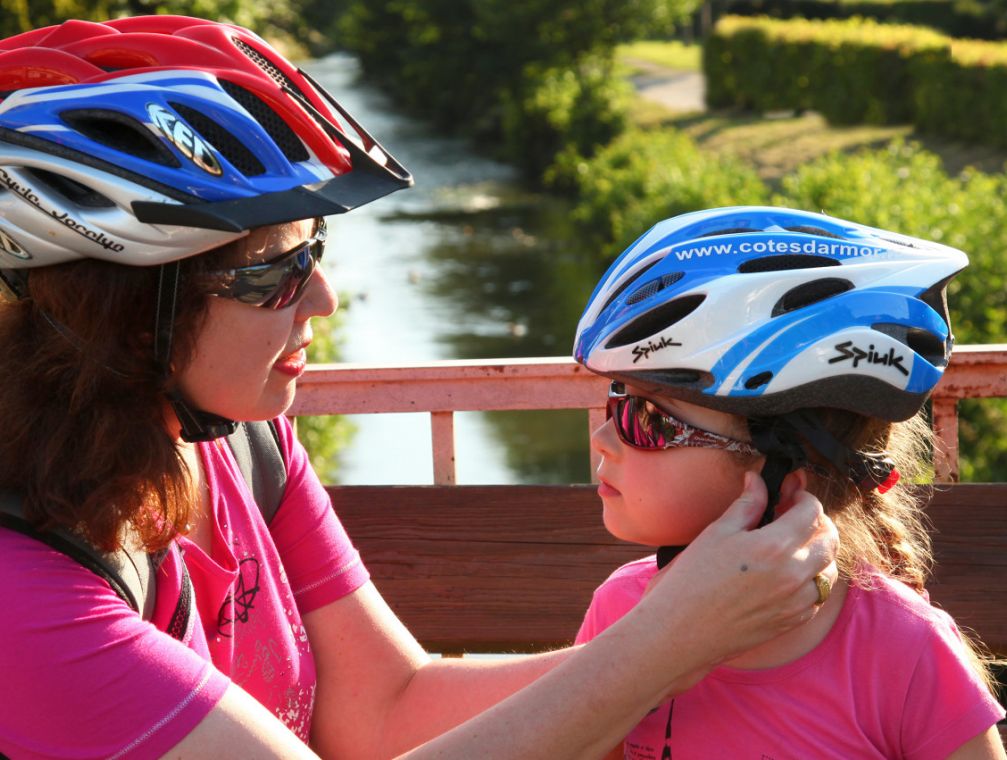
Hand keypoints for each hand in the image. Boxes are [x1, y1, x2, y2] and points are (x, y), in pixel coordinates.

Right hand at [639, 472, 837, 674]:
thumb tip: (757, 480)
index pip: (812, 512)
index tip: (792, 496)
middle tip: (797, 518)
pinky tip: (790, 574)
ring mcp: (798, 601)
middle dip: (819, 523)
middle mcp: (794, 574)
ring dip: (819, 552)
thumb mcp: (717, 533)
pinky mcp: (795, 621)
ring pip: (830, 569)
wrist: (683, 630)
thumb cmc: (692, 580)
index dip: (805, 498)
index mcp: (774, 546)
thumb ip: (746, 504)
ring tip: (796, 546)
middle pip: (830, 539)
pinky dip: (813, 580)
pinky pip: (819, 595)